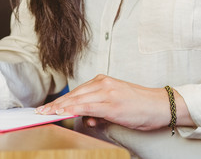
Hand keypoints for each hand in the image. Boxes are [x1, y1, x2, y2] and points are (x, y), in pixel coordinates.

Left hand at [35, 74, 181, 130]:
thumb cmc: (140, 106)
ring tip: (47, 113)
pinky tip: (64, 113)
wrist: (159, 105)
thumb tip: (87, 119)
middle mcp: (102, 83)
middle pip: (73, 95)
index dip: (60, 100)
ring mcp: (107, 92)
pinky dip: (74, 109)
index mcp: (102, 81)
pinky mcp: (112, 103)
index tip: (47, 107)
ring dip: (60, 107)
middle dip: (55, 104)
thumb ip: (99, 111)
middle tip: (40, 112)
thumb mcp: (116, 107)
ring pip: (78, 99)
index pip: (76, 92)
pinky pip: (88, 106)